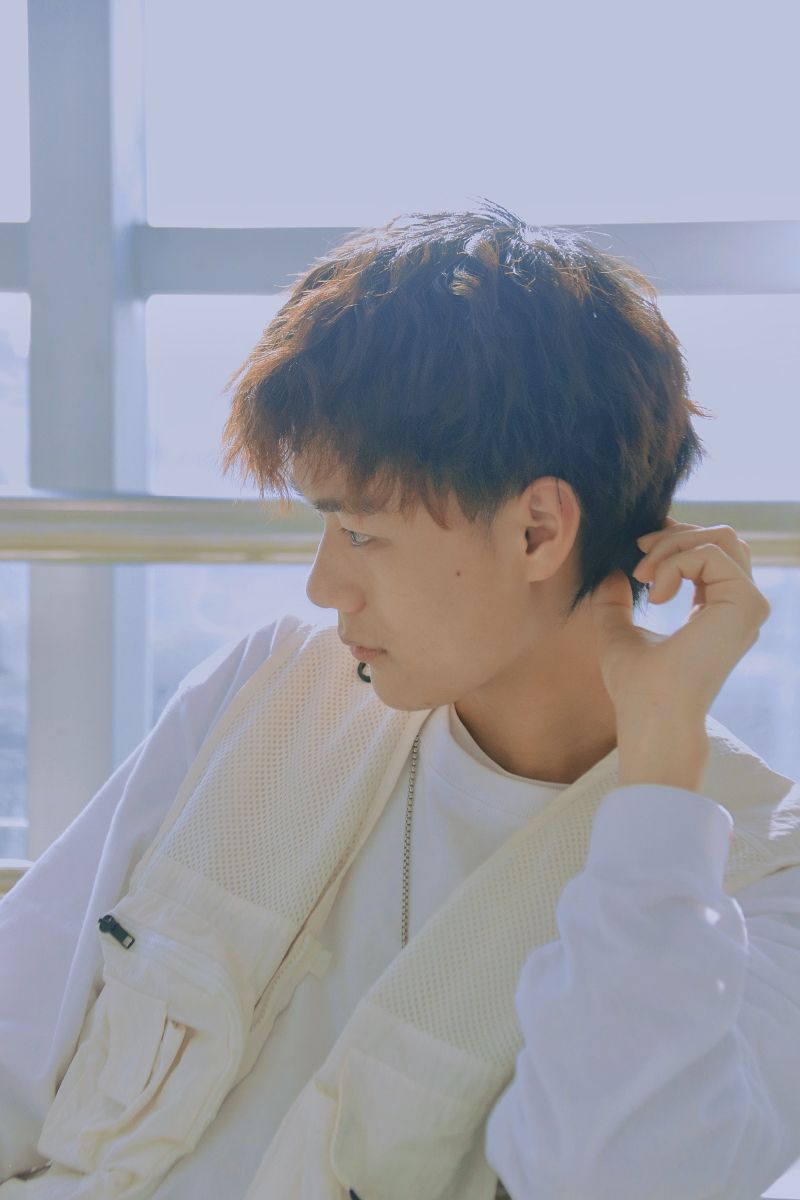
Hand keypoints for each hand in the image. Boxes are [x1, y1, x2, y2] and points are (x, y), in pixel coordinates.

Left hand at [589, 517, 771, 720]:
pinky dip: (675, 563)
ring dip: (674, 546)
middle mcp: (739, 607)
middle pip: (722, 538)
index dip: (676, 538)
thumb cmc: (637, 686)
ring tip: (644, 575)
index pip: (711, 553)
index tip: (638, 546)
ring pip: (722, 539)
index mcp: (717, 612)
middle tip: (638, 560)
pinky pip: (711, 555)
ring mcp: (747, 605)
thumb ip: (615, 603)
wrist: (653, 715)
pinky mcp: (746, 604)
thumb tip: (611, 570)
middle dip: (674, 537)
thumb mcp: (618, 634)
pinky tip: (657, 594)